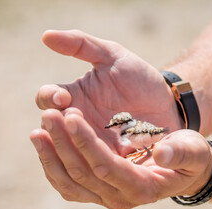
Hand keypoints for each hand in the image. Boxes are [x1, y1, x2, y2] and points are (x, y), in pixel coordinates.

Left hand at [30, 110, 211, 208]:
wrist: (178, 163)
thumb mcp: (193, 150)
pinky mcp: (94, 188)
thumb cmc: (187, 155)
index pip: (106, 167)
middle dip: (63, 144)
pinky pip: (67, 182)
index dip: (87, 143)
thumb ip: (182, 152)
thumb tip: (161, 153)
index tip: (71, 116)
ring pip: (69, 181)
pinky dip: (52, 164)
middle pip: (82, 173)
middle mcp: (119, 196)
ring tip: (38, 130)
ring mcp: (104, 195)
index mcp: (142, 187)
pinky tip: (43, 143)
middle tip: (49, 116)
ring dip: (51, 155)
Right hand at [36, 30, 181, 154]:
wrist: (165, 105)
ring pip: (66, 152)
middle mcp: (74, 123)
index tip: (64, 98)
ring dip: (69, 147)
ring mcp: (87, 145)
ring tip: (82, 141)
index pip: (45, 99)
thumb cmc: (138, 78)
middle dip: (55, 126)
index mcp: (71, 98)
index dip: (49, 98)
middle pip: (51, 129)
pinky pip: (88, 169)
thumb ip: (82, 44)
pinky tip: (94, 163)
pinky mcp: (104, 163)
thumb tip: (45, 36)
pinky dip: (86, 167)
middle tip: (70, 119)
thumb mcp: (113, 56)